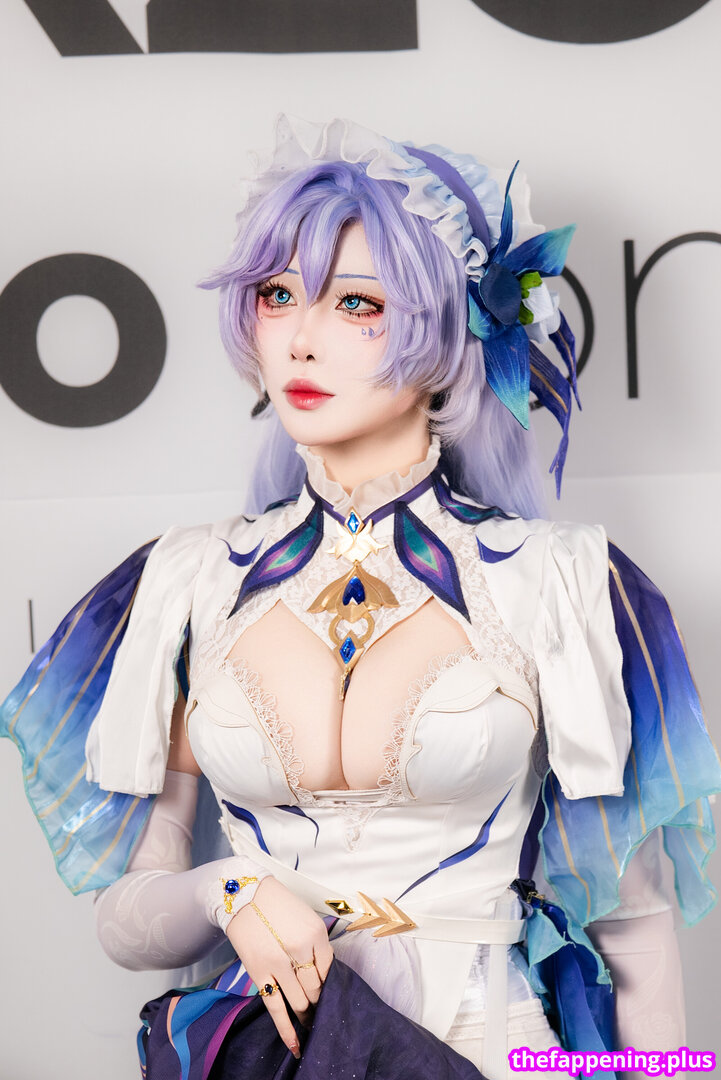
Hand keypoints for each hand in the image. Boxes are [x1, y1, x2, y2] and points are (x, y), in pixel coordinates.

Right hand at [225, 876, 332, 1058]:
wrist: (242, 895)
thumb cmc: (276, 905)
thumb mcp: (306, 917)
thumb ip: (317, 943)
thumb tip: (323, 972)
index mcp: (316, 933)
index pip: (330, 969)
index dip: (330, 984)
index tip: (329, 992)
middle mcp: (300, 949)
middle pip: (316, 988)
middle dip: (319, 1001)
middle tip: (320, 1009)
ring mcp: (279, 963)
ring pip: (300, 1001)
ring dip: (307, 1014)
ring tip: (310, 1023)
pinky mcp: (260, 973)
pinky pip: (276, 1008)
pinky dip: (287, 1029)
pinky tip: (295, 1044)